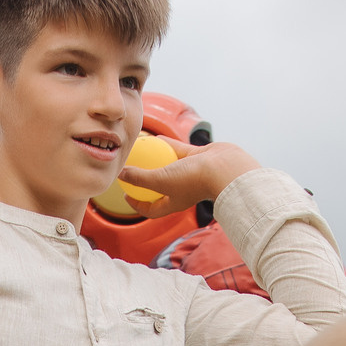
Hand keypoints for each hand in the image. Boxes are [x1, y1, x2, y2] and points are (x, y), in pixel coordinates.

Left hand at [117, 140, 264, 222]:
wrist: (225, 168)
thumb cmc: (194, 179)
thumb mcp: (161, 180)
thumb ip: (139, 178)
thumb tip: (120, 175)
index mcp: (174, 202)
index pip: (152, 209)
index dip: (137, 204)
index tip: (125, 195)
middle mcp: (182, 190)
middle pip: (159, 188)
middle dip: (145, 182)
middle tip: (131, 172)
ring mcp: (190, 174)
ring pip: (168, 167)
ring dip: (155, 160)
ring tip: (141, 152)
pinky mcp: (198, 159)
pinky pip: (179, 151)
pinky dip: (168, 145)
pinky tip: (155, 137)